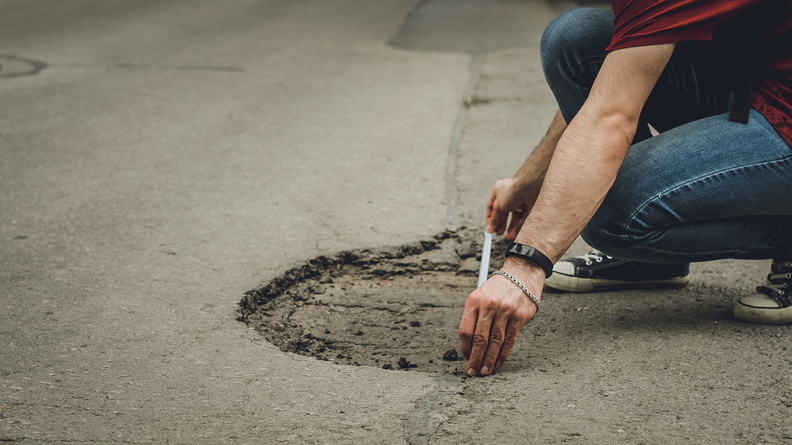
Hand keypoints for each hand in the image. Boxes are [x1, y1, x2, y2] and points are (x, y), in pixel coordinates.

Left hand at [458, 261, 543, 375]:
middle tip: (473, 372)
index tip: (466, 359)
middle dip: (475, 359)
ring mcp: (505, 311)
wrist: (522, 273)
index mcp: (474, 301)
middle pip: (479, 339)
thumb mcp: (480, 295)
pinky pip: (510, 340)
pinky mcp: (519, 316)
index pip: (465, 330)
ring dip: (489, 359)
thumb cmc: (498, 288)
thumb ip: (475, 316)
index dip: (465, 348)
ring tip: (486, 371)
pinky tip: (499, 362)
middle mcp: (488, 305)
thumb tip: (470, 345)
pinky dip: (504, 354)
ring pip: (495, 341)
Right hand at [486, 178, 539, 239]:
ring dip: (510, 227)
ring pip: (514, 216)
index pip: (491, 206)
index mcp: (498, 191)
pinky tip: (516, 233)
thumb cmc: (511, 191)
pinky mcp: (528, 205)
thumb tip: (489, 229)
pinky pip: (523, 217)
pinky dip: (520, 225)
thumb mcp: (498, 206)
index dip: (490, 217)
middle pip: (503, 213)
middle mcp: (508, 195)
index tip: (490, 228)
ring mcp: (519, 200)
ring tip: (508, 237)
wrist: (529, 186)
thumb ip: (494, 219)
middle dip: (501, 224)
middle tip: (499, 233)